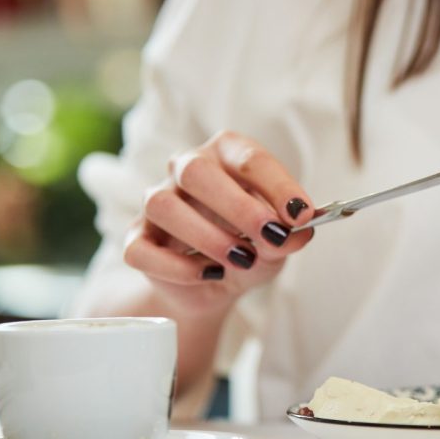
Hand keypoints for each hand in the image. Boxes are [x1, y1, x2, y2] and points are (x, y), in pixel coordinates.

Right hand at [122, 131, 315, 313]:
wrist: (217, 284)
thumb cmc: (251, 247)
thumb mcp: (278, 243)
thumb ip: (288, 236)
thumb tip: (297, 233)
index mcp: (226, 155)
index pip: (248, 158)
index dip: (278, 186)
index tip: (302, 214)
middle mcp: (186, 168)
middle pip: (196, 171)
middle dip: (237, 205)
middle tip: (269, 235)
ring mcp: (156, 201)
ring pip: (163, 206)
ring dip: (207, 236)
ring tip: (241, 260)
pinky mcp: (137, 239)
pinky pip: (141, 249)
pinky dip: (177, 266)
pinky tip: (209, 274)